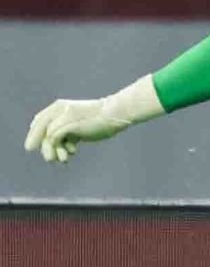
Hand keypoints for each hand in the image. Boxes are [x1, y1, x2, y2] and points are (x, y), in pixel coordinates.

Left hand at [23, 75, 164, 163]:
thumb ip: (70, 132)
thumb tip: (63, 150)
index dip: (37, 135)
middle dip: (43, 146)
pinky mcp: (68, 123)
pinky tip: (71, 153)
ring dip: (52, 150)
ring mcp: (62, 116)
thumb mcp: (81, 125)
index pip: (39, 121)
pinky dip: (59, 148)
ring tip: (62, 159)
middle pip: (39, 129)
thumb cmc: (102, 121)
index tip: (39, 147)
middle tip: (50, 159)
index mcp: (59, 107)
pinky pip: (54, 138)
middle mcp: (58, 109)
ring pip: (47, 136)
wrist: (115, 114)